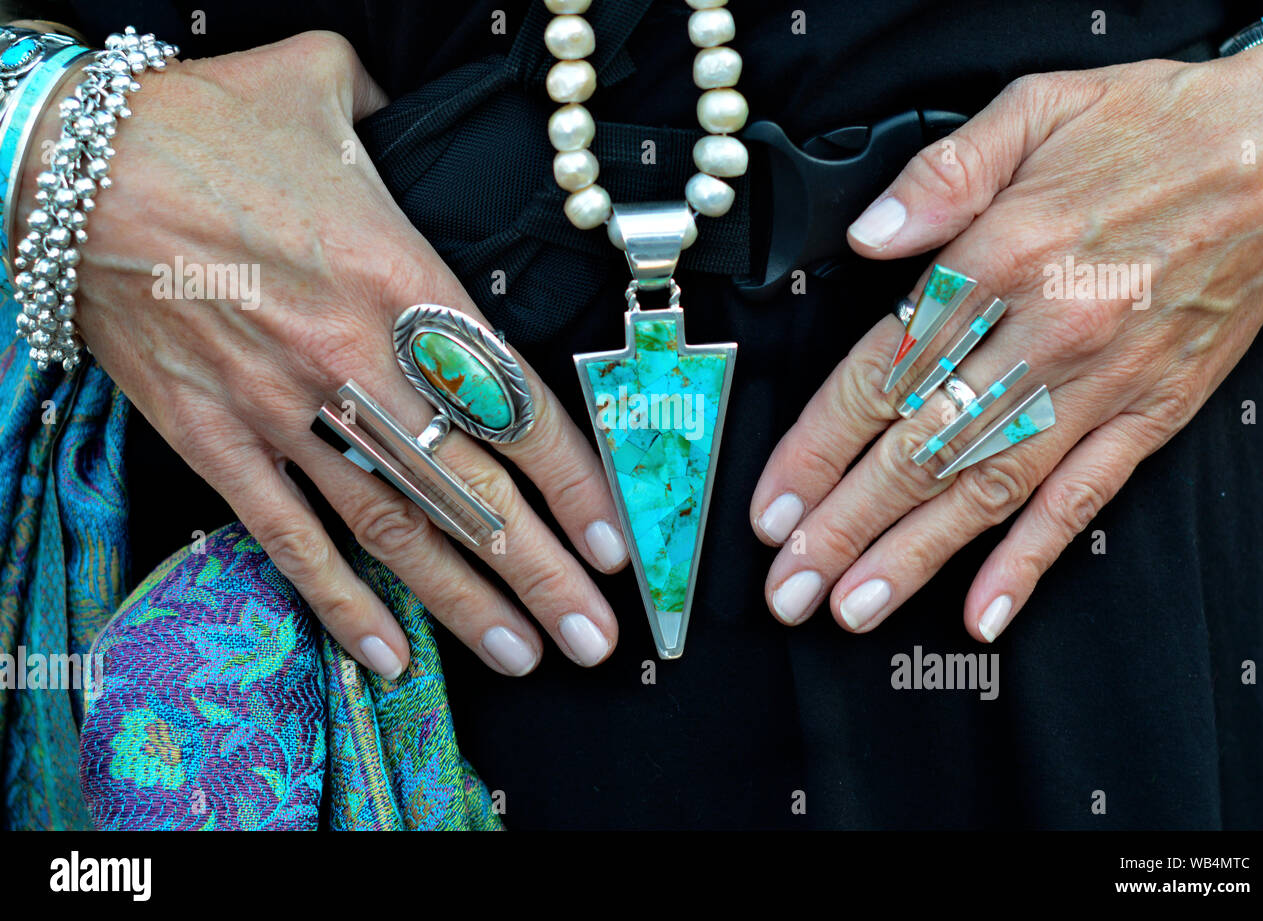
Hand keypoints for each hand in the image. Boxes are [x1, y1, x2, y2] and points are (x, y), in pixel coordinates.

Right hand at [24, 32, 629, 676]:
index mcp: (404, 281)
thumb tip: (409, 107)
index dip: (574, 483)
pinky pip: (288, 538)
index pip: (515, 405)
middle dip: (542, 570)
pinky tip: (384, 654)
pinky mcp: (216, 440)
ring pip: (395, 526)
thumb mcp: (322, 88)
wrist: (64, 165)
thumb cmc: (201, 124)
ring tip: (524, 655)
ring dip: (465, 601)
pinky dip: (338, 600)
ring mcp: (285, 410)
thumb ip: (391, 114)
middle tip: (594, 636)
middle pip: (473, 487)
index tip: (613, 541)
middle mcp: (357, 359)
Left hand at [750, 41, 1262, 640]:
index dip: (818, 448)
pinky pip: (1083, 499)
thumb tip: (872, 232)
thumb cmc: (1157, 131)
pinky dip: (1032, 559)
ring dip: (914, 556)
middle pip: (922, 447)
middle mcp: (1047, 331)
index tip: (774, 503)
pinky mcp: (1152, 412)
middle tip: (790, 586)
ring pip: (989, 487)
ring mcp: (1101, 382)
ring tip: (853, 607)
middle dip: (844, 526)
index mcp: (1003, 256)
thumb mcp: (1036, 107)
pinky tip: (986, 608)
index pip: (883, 373)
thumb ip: (941, 174)